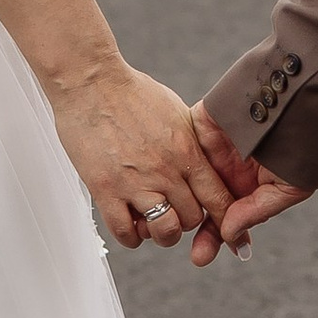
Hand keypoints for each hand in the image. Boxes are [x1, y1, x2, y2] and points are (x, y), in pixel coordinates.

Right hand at [46, 59, 232, 250]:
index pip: (218, 197)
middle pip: (193, 218)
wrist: (90, 82)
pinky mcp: (105, 189)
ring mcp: (135, 182)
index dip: (226, 218)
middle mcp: (165, 170)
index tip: (227, 228)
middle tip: (176, 212)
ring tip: (152, 220)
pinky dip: (131, 235)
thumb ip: (191, 140)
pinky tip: (129, 221)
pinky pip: (125, 232)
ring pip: (165, 231)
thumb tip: (201, 158)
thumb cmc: (130, 91)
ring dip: (162, 232)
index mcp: (186, 150)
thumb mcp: (175, 111)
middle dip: (187, 220)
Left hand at [183, 108, 313, 267]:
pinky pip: (180, 146)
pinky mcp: (198, 124)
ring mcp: (212, 148)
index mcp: (250, 184)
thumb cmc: (307, 140)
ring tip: (167, 224)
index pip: (227, 216)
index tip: (203, 255)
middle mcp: (229, 169)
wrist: (304, 92)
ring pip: (187, 180)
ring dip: (178, 201)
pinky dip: (169, 163)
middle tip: (189, 250)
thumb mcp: (290, 185)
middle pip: (204, 204)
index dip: (216, 236)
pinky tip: (162, 183)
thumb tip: (229, 234)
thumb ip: (257, 210)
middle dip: (196, 228)